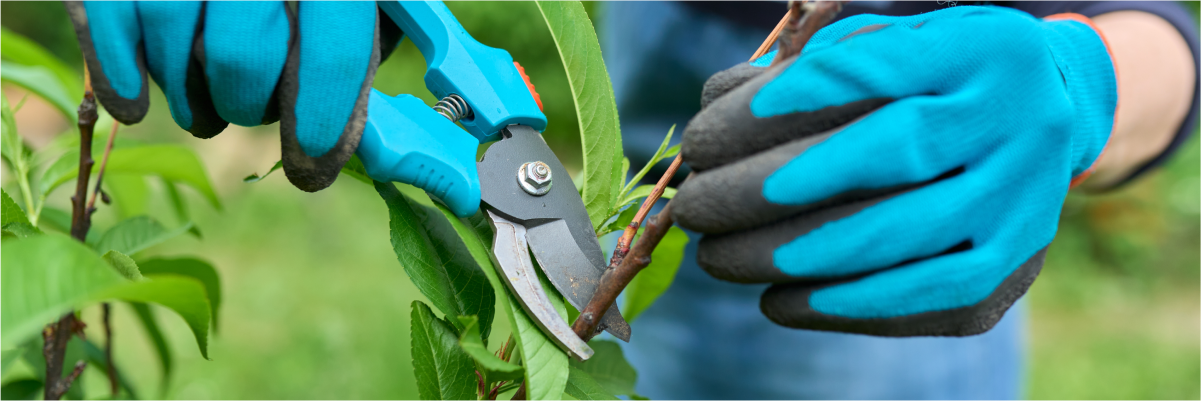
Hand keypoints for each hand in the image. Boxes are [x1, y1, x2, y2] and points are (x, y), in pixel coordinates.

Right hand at [62, 0, 401, 190]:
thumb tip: (370, 141)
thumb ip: (357, 56)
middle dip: (246, 104)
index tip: (312, 166)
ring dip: (187, 98)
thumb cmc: (318, 0)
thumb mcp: (368, 7)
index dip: (322, 120)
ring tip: (203, 118)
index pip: (333, 52)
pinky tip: (131, 109)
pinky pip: (110, 12)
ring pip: (171, 31)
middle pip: (241, 53)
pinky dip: (116, 69)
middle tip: (246, 112)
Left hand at [671, 7, 1117, 335]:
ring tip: (717, 258)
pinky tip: (775, 300)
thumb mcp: (881, 51)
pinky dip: (838, 306)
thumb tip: (716, 101)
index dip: (780, 106)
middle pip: (887, 155)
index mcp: (980, 49)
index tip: (704, 137)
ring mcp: (1024, 202)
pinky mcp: (1011, 271)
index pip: (871, 71)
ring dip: (791, 255)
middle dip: (770, 188)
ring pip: (900, 236)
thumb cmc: (930, 84)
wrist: (1050, 123)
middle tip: (695, 206)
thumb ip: (804, 69)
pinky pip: (918, 300)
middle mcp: (1021, 120)